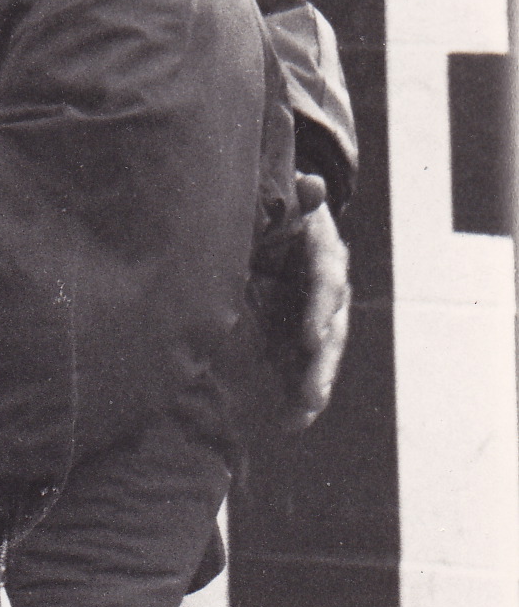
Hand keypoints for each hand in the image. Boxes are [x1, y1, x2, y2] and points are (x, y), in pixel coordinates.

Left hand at [252, 174, 350, 434]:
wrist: (279, 225)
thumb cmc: (277, 212)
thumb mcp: (284, 202)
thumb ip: (296, 198)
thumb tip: (310, 183)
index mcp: (322, 254)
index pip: (324, 282)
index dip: (319, 311)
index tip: (310, 339)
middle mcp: (327, 290)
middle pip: (329, 329)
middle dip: (320, 365)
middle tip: (312, 396)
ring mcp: (316, 315)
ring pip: (319, 356)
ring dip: (312, 387)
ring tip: (300, 418)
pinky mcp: (299, 335)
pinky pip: (301, 366)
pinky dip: (297, 394)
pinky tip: (291, 423)